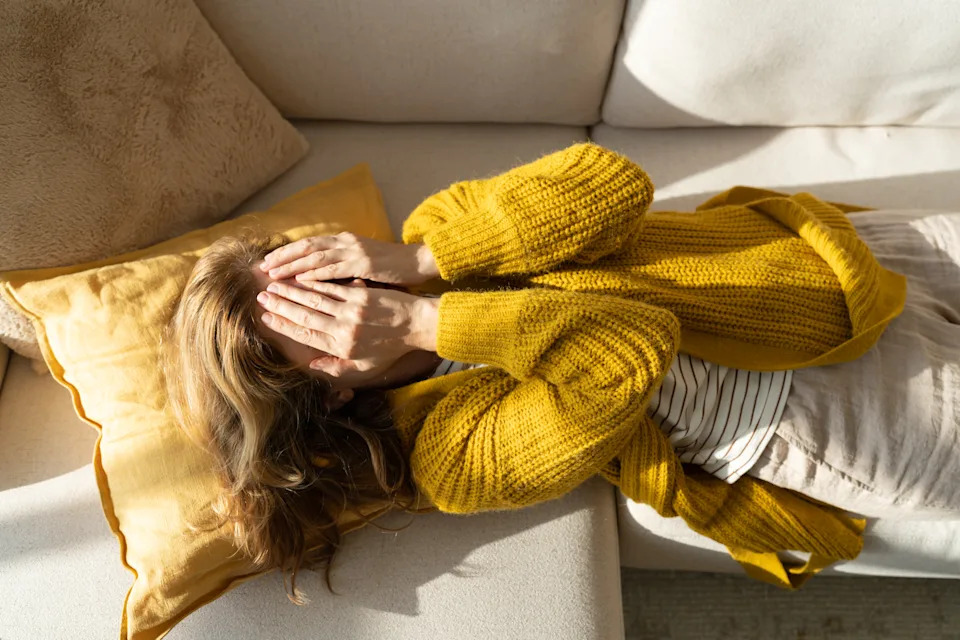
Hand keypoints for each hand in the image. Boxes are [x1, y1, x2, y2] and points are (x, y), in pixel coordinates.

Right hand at [256, 278, 438, 379]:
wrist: (418, 326)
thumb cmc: (392, 348)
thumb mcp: (365, 367)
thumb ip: (337, 367)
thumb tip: (312, 365)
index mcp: (342, 347)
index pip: (306, 335)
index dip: (284, 326)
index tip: (267, 318)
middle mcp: (344, 329)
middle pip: (305, 316)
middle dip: (280, 306)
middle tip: (261, 298)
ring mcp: (352, 310)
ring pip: (314, 300)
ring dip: (291, 292)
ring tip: (273, 285)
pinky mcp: (361, 295)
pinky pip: (332, 288)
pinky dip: (314, 283)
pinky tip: (299, 277)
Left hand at [260, 232, 438, 285]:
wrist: (417, 263)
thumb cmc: (391, 268)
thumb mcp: (362, 265)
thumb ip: (342, 268)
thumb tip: (319, 278)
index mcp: (344, 241)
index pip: (309, 244)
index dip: (287, 252)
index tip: (268, 261)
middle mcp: (345, 242)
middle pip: (306, 246)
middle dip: (283, 256)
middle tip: (262, 267)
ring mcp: (354, 251)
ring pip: (315, 256)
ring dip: (292, 265)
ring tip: (273, 274)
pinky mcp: (363, 263)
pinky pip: (334, 268)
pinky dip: (315, 273)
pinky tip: (300, 279)